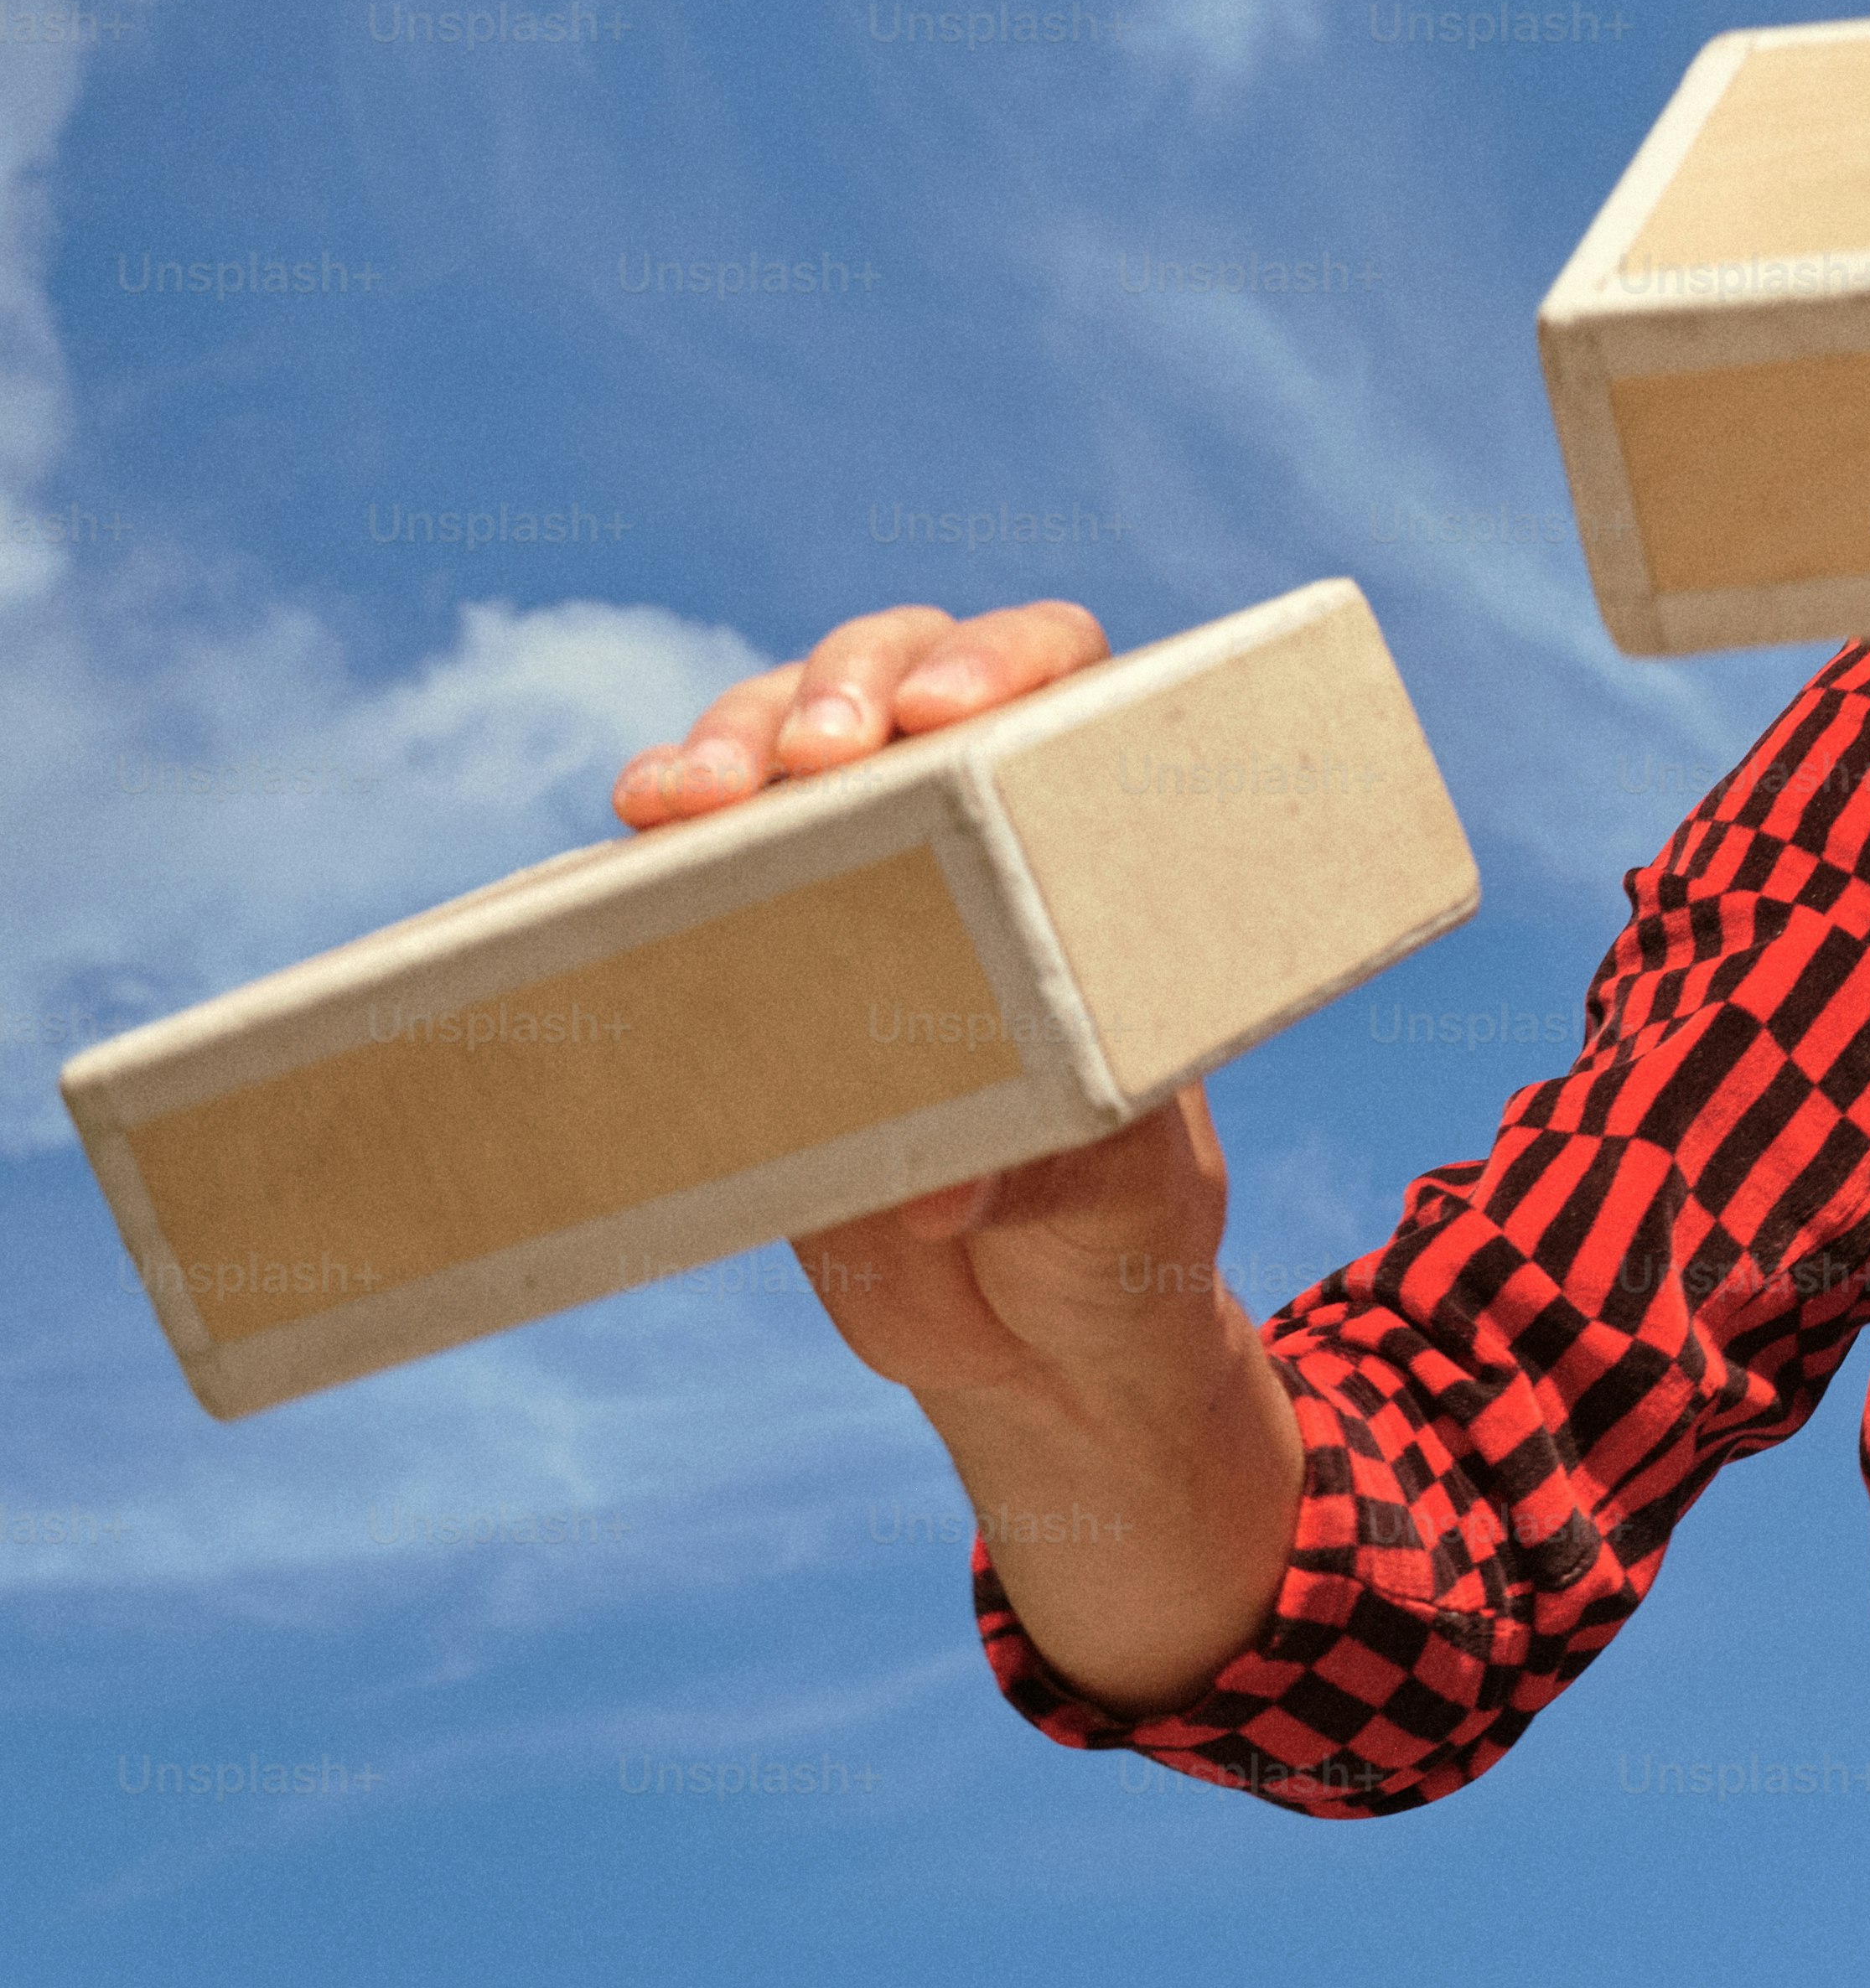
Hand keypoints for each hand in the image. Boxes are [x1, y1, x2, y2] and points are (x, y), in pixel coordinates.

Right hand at [611, 599, 1299, 1703]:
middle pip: (900, 674)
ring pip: (777, 738)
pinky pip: (692, 854)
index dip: (1004, 657)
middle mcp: (972, 825)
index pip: (1061, 679)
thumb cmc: (1114, 1216)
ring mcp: (852, 875)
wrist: (1037, 1329)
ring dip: (732, 738)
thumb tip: (929, 1194)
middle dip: (845, 686)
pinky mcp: (752, 949)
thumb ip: (1040, 1173)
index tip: (953, 711)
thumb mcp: (1111, 1190)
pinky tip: (636, 818)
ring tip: (695, 798)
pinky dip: (660, 818)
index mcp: (1093, 847)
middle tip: (818, 752)